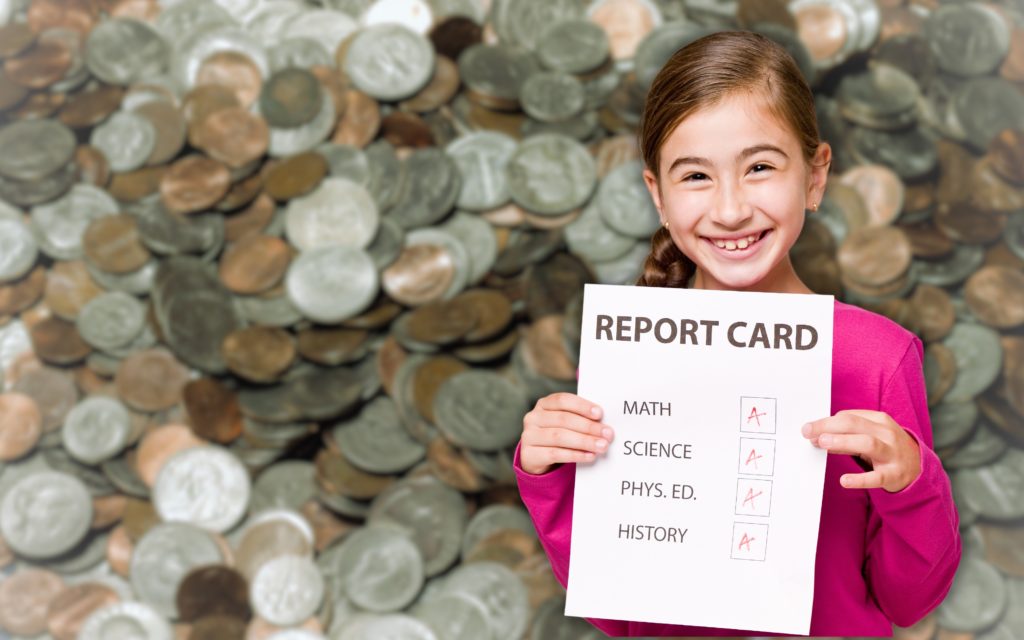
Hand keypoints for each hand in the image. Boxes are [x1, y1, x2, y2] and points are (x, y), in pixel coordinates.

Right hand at [520, 392, 614, 474]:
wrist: (537, 458)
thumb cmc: (558, 436)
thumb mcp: (565, 423)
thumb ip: (579, 419)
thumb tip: (604, 424)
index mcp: (544, 404)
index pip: (562, 400)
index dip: (582, 406)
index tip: (600, 413)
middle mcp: (533, 417)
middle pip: (563, 419)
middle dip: (588, 427)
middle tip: (608, 434)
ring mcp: (529, 436)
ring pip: (559, 436)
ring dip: (584, 441)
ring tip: (602, 446)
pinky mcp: (529, 454)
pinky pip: (555, 454)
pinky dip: (575, 455)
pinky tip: (590, 456)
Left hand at [801, 409, 920, 491]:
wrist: (918, 469)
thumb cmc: (886, 448)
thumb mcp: (870, 436)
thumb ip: (846, 435)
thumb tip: (818, 436)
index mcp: (879, 420)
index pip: (849, 416)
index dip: (827, 422)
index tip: (809, 429)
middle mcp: (887, 434)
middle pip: (855, 425)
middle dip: (829, 426)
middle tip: (808, 432)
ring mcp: (892, 454)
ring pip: (867, 444)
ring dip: (843, 442)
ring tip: (823, 444)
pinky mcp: (894, 475)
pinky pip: (877, 477)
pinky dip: (860, 479)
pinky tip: (844, 480)